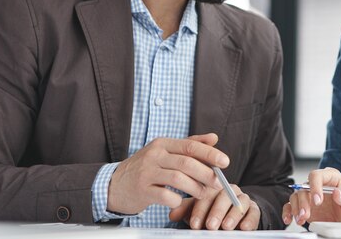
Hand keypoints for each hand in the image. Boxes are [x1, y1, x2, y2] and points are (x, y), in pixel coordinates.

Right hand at [107, 133, 227, 214]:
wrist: (115, 184)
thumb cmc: (147, 168)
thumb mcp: (166, 152)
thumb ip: (190, 144)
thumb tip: (214, 138)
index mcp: (163, 143)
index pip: (190, 146)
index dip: (210, 154)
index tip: (225, 162)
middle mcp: (154, 155)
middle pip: (186, 162)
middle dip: (206, 173)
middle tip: (218, 183)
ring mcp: (146, 172)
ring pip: (177, 178)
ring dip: (195, 188)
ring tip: (204, 194)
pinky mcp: (141, 189)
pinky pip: (164, 195)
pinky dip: (176, 199)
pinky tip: (181, 201)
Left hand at [169, 184, 260, 229]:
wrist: (231, 216)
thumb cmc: (210, 212)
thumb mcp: (197, 211)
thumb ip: (186, 211)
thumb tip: (172, 214)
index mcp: (214, 188)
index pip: (206, 195)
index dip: (200, 210)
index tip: (194, 224)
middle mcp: (229, 190)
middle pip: (224, 197)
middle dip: (216, 212)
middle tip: (210, 226)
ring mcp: (243, 199)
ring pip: (240, 203)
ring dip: (233, 216)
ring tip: (226, 227)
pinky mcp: (254, 209)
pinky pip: (254, 212)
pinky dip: (249, 220)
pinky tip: (244, 228)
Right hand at [282, 167, 340, 225]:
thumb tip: (337, 192)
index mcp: (331, 177)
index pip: (317, 175)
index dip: (315, 186)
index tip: (317, 201)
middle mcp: (317, 184)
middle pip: (304, 186)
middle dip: (303, 201)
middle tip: (307, 214)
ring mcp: (309, 194)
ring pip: (295, 196)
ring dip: (296, 208)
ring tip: (301, 219)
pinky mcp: (302, 205)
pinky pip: (290, 205)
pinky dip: (288, 212)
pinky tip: (289, 219)